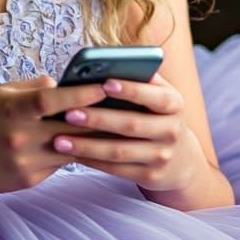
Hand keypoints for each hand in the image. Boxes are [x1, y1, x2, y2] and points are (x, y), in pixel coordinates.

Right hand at [0, 74, 110, 196]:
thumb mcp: (1, 95)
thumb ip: (34, 88)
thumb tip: (66, 83)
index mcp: (12, 109)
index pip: (52, 99)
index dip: (81, 93)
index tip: (106, 86)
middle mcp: (19, 136)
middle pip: (70, 126)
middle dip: (99, 117)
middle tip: (126, 107)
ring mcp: (26, 161)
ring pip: (71, 148)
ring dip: (92, 138)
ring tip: (117, 126)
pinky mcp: (30, 179)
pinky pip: (61, 163)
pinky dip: (74, 152)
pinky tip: (90, 144)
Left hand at [51, 72, 208, 192]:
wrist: (181, 159)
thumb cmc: (155, 113)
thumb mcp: (157, 94)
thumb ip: (138, 77)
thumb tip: (103, 63)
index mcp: (174, 103)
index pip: (155, 96)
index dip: (131, 90)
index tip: (104, 83)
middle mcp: (171, 130)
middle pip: (131, 125)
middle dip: (98, 119)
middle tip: (68, 113)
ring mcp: (162, 155)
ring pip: (119, 151)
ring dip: (87, 145)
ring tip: (59, 140)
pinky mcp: (150, 175)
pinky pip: (116, 169)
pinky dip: (92, 162)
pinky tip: (71, 154)